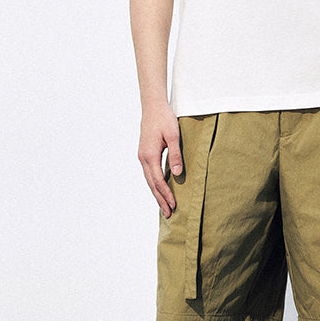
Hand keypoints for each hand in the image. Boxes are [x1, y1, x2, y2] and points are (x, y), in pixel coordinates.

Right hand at [138, 99, 182, 216]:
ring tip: (164, 207)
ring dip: (157, 194)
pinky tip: (160, 190)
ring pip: (149, 180)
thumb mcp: (174, 135)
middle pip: (151, 184)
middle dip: (160, 200)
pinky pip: (149, 174)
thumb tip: (177, 173)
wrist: (152, 106)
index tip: (173, 205)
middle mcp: (143, 158)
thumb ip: (176, 154)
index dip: (166, 194)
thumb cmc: (164, 119)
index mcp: (150, 155)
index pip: (158, 180)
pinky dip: (154, 184)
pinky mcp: (145, 154)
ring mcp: (142, 156)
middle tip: (168, 214)